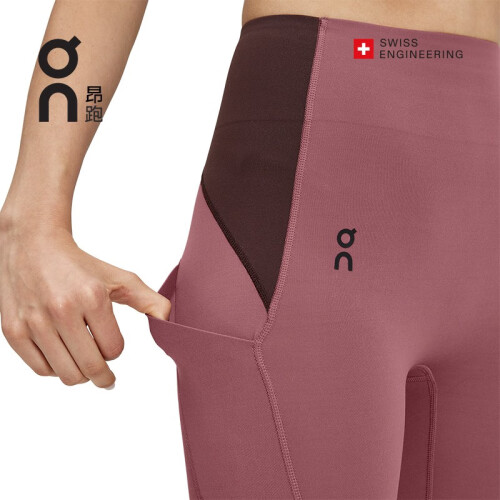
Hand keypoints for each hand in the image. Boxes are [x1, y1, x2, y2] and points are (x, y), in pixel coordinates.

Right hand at [0, 221, 170, 388]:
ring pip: (67, 374)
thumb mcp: (119, 278)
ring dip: (81, 375)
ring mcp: (35, 322)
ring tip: (85, 367)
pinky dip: (55, 370)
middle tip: (107, 379)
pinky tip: (63, 359)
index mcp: (92, 297)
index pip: (113, 349)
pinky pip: (41, 370)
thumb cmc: (79, 265)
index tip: (111, 344)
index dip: (115, 350)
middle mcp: (62, 310)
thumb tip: (167, 321)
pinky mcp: (13, 330)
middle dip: (103, 377)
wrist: (33, 246)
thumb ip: (147, 300)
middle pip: (91, 367)